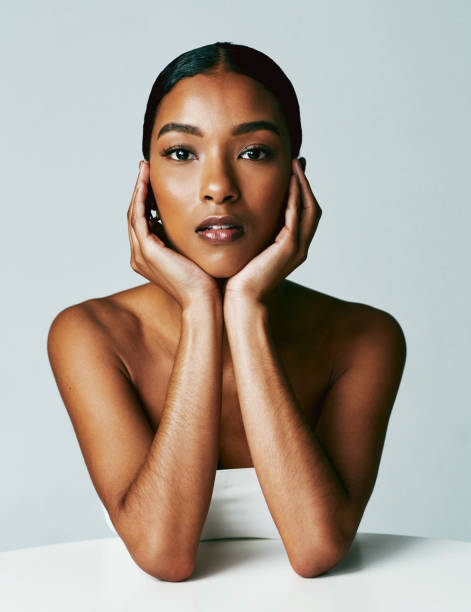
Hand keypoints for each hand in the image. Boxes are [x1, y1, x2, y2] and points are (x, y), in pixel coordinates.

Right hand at [127, 161, 220, 309]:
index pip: (143, 221)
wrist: (204, 300)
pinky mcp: (148, 251)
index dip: (146, 198)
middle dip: (139, 189)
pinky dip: (141, 198)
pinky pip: (139, 218)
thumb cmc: (205, 281)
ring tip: (144, 169)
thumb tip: (199, 219)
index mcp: (149, 257)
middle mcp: (140, 255)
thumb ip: (187, 237)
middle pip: (134, 214)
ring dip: (138, 189)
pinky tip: (146, 183)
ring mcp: (141, 254)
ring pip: (133, 213)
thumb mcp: (192, 252)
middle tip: (144, 167)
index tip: (152, 178)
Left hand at [224, 158, 321, 303]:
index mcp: (291, 247)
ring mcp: (297, 249)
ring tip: (295, 165)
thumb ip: (252, 232)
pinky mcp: (289, 249)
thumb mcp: (248, 248)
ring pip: (309, 209)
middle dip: (305, 183)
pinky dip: (294, 198)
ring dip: (302, 185)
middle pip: (312, 207)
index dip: (300, 190)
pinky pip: (296, 217)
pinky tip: (289, 182)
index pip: (303, 212)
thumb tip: (240, 215)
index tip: (293, 169)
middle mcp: (299, 247)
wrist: (241, 300)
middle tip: (298, 161)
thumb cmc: (239, 279)